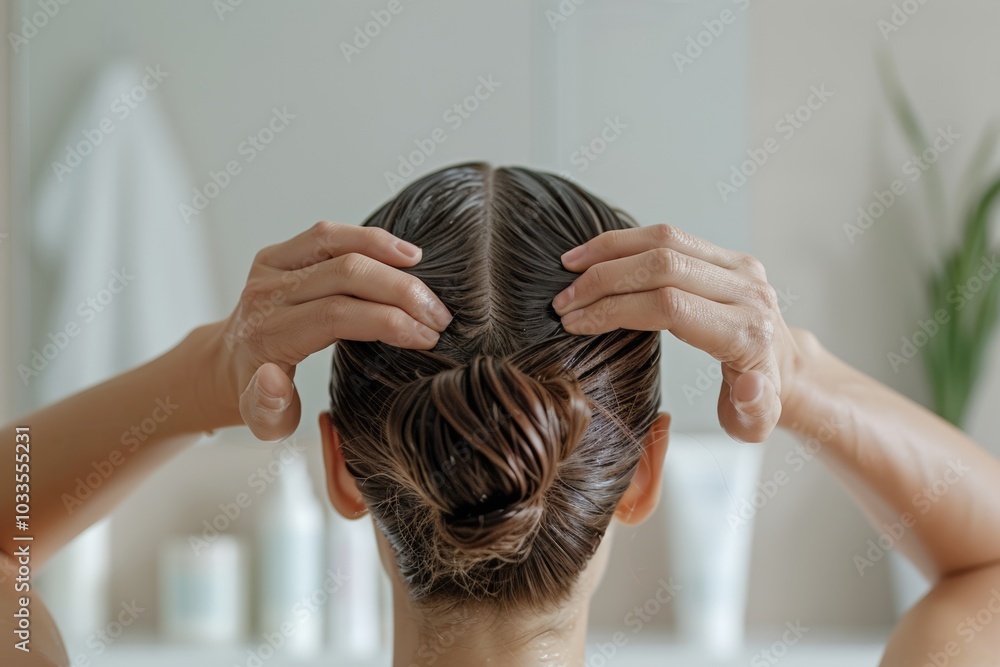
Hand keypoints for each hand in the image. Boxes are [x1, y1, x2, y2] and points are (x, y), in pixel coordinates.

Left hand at [203, 221, 451, 440]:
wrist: (230, 363)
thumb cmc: (258, 396)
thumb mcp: (263, 420)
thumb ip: (268, 408)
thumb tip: (273, 378)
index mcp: (269, 335)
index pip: (336, 315)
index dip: (389, 322)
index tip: (427, 338)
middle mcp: (267, 293)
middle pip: (344, 274)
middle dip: (401, 292)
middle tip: (439, 316)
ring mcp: (272, 266)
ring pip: (336, 242)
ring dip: (388, 254)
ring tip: (426, 274)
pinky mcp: (281, 252)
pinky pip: (329, 233)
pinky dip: (369, 238)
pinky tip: (402, 253)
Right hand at [552, 224, 799, 442]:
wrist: (784, 368)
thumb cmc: (759, 401)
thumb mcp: (756, 422)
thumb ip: (753, 411)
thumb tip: (749, 388)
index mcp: (746, 332)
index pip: (669, 306)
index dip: (615, 310)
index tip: (576, 324)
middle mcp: (745, 290)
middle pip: (662, 266)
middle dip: (603, 281)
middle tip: (563, 303)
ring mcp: (736, 266)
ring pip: (664, 240)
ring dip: (609, 251)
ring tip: (569, 268)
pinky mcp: (724, 254)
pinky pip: (669, 236)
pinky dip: (626, 242)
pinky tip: (595, 256)